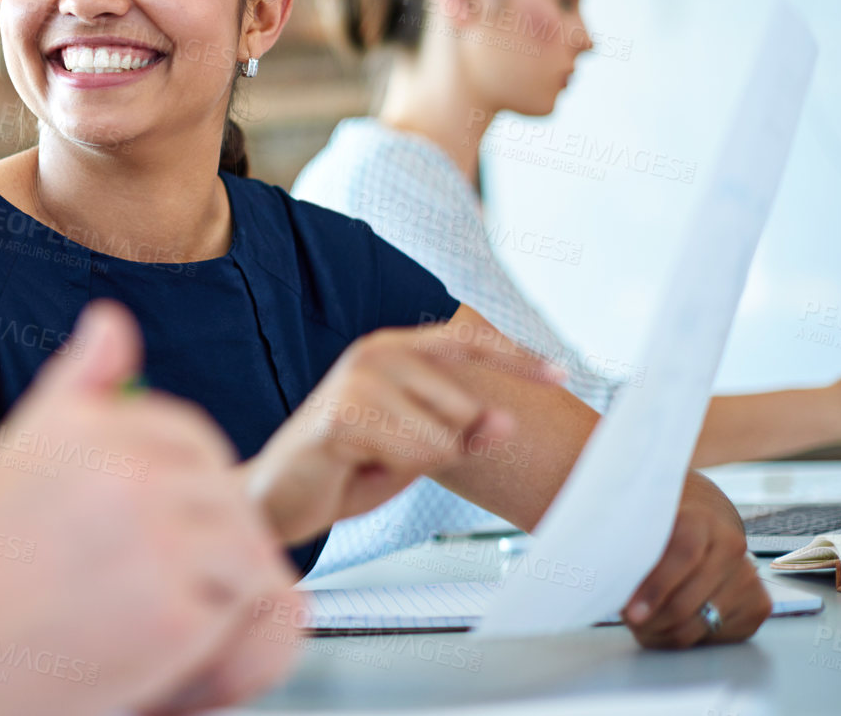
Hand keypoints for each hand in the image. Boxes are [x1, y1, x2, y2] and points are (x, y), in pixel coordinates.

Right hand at [0, 300, 297, 715]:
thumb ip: (77, 386)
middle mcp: (129, 470)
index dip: (187, 481)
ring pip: (242, 547)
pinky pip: (237, 611)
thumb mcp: (17, 450)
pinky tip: (165, 643)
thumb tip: (113, 322)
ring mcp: (157, 542)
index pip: (189, 434)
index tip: (159, 522)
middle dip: (209, 530)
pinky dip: (217, 630)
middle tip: (168, 576)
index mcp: (92, 424)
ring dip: (221, 580)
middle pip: (224, 489)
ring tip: (169, 608)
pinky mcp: (173, 616)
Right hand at [246, 317, 565, 544]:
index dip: (518, 360)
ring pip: (443, 434)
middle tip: (392, 453)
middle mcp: (376, 351)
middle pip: (465, 406)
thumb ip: (462, 432)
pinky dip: (391, 471)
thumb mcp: (418, 449)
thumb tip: (506, 422)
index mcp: (394, 349)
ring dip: (415, 462)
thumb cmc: (348, 468)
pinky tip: (356, 466)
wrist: (280, 497)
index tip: (561, 376)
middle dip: (444, 445)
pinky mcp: (342, 414)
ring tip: (373, 459)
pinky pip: (412, 453)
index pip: (468, 342)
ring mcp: (356, 377)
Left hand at [622, 472, 769, 648]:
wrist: (704, 526)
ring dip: (663, 632)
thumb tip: (581, 553)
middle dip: (652, 619)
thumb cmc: (659, 529)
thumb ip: (620, 536)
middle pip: (688, 599)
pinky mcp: (757, 604)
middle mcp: (731, 546)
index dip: (654, 587)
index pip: (681, 555)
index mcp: (701, 520)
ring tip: (641, 625)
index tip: (629, 611)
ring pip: (700, 623)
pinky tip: (666, 627)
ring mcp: (748, 576)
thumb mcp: (641, 522)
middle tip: (629, 622)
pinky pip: (716, 636)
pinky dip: (685, 638)